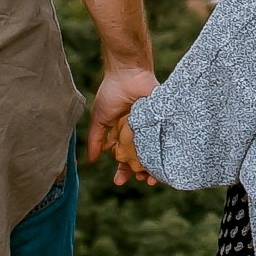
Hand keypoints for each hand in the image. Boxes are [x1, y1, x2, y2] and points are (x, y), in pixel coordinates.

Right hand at [86, 62, 158, 185]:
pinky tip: (163, 162)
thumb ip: (95, 139)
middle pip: (140, 159)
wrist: (128, 73)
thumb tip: (91, 161)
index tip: (119, 182)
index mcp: (121, 135)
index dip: (122, 171)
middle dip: (140, 172)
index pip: (122, 158)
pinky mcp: (161, 121)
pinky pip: (164, 139)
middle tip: (143, 180)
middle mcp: (136, 134)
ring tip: (153, 177)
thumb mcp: (99, 118)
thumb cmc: (111, 92)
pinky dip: (164, 151)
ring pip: (153, 153)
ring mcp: (149, 128)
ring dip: (154, 166)